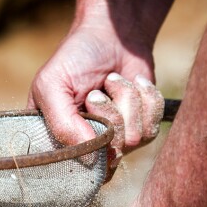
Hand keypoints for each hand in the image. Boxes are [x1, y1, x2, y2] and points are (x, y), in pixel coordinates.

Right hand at [27, 27, 164, 175]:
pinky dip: (146, 97)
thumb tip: (90, 157)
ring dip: (127, 100)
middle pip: (112, 154)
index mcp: (61, 142)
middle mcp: (92, 147)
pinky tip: (134, 83)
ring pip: (135, 138)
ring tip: (113, 81)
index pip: (78, 170)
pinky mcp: (144, 127)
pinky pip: (154, 125)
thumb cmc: (75, 59)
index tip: (88, 106)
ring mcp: (120, 140)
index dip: (89, 145)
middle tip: (96, 92)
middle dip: (109, 115)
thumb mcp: (52, 85)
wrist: (110, 36)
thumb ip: (62, 123)